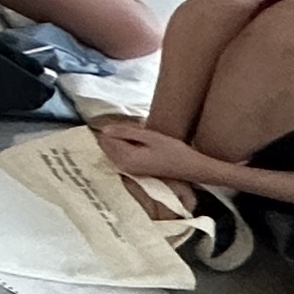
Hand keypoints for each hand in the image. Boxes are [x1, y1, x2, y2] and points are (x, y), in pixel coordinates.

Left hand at [94, 122, 214, 189]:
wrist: (190, 168)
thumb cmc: (173, 150)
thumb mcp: (150, 137)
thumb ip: (126, 132)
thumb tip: (104, 129)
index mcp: (126, 158)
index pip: (106, 139)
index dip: (113, 128)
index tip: (129, 124)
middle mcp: (123, 166)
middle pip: (106, 145)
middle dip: (115, 134)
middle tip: (135, 129)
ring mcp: (127, 170)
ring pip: (112, 150)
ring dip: (120, 139)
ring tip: (139, 134)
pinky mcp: (132, 170)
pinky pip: (119, 154)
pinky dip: (124, 145)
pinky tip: (139, 141)